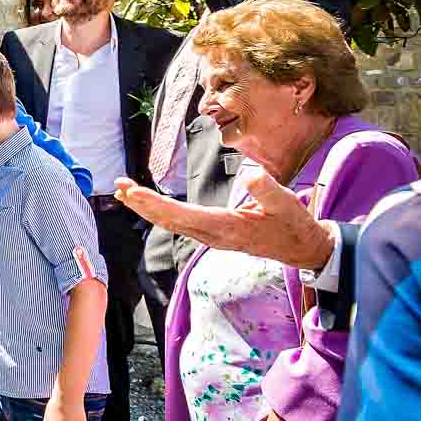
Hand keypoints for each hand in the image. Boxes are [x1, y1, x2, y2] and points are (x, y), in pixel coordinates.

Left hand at [113, 173, 333, 269]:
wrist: (301, 248)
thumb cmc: (293, 224)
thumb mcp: (285, 203)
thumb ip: (267, 188)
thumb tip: (251, 173)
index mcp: (226, 228)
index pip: (182, 215)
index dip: (155, 204)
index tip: (133, 193)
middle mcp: (213, 235)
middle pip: (169, 221)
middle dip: (142, 205)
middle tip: (119, 187)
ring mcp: (212, 237)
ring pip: (172, 223)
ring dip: (148, 209)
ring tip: (125, 193)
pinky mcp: (214, 234)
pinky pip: (180, 223)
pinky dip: (161, 212)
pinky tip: (149, 205)